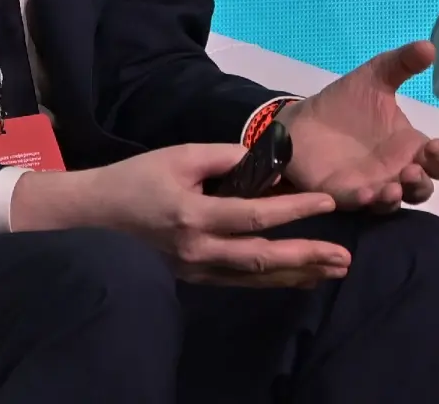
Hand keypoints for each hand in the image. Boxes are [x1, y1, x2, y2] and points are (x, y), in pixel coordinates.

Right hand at [10, 145, 349, 287]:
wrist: (94, 215)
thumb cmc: (136, 179)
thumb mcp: (178, 156)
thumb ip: (222, 158)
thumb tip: (264, 164)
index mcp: (193, 214)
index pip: (254, 215)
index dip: (293, 208)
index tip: (327, 202)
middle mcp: (198, 250)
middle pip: (261, 258)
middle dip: (306, 257)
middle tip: (345, 257)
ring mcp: (196, 269)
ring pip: (255, 277)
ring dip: (298, 274)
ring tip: (333, 270)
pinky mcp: (194, 277)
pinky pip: (240, 281)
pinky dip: (272, 279)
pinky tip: (297, 277)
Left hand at [278, 41, 438, 210]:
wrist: (302, 121)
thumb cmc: (344, 104)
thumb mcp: (374, 77)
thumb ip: (402, 63)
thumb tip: (429, 46)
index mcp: (408, 146)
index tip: (436, 146)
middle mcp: (395, 171)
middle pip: (422, 189)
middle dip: (423, 183)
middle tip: (412, 169)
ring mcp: (371, 186)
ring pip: (394, 203)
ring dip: (397, 198)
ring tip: (393, 188)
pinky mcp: (343, 194)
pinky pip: (359, 205)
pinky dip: (365, 201)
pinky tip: (365, 193)